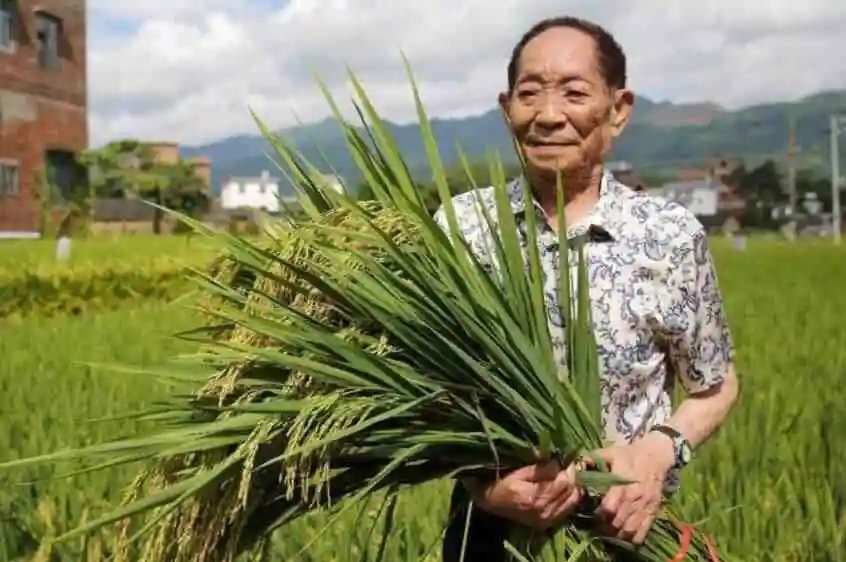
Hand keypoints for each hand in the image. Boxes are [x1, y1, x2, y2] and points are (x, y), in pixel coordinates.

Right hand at [468, 461, 582, 530]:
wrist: (491, 504)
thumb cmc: (501, 484)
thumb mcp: (518, 472)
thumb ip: (540, 469)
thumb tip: (558, 463)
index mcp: (534, 497)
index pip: (564, 481)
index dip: (569, 469)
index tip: (567, 458)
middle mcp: (543, 511)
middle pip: (571, 491)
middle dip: (573, 476)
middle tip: (568, 465)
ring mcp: (547, 520)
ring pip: (573, 500)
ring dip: (573, 487)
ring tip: (567, 476)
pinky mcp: (548, 524)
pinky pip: (568, 509)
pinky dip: (569, 497)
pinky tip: (563, 489)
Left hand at [593, 433, 674, 543]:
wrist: (656, 455)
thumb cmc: (629, 455)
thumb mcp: (609, 453)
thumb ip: (591, 459)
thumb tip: (574, 466)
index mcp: (622, 485)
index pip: (609, 508)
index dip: (599, 515)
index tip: (591, 516)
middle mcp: (634, 499)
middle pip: (618, 522)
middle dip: (605, 528)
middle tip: (596, 528)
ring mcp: (645, 506)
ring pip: (630, 530)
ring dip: (617, 535)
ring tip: (608, 533)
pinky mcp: (653, 511)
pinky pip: (644, 531)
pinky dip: (633, 538)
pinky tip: (624, 536)